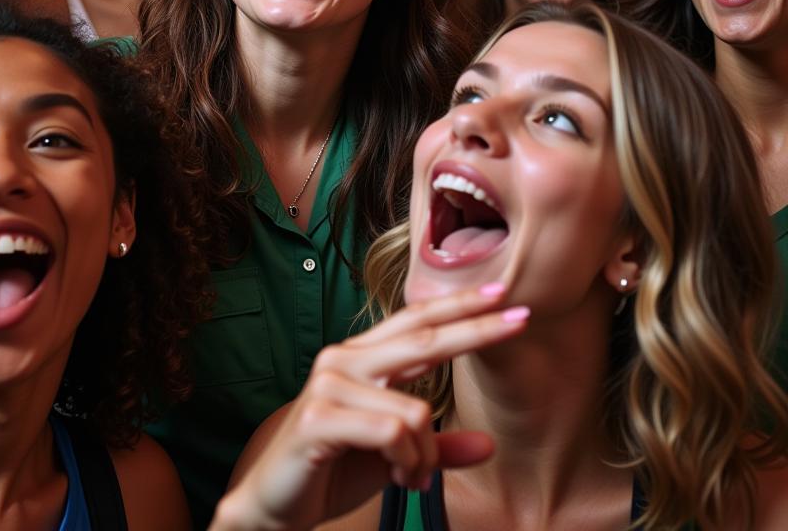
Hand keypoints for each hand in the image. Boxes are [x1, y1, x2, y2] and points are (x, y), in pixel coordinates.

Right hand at [213, 286, 526, 530]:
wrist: (274, 504)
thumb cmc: (333, 470)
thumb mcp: (396, 458)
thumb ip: (437, 447)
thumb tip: (490, 444)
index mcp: (359, 359)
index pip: (415, 321)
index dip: (458, 305)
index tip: (502, 291)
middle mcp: (343, 361)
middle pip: (422, 338)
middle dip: (476, 329)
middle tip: (523, 319)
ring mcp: (329, 386)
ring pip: (416, 409)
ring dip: (427, 456)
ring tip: (413, 477)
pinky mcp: (319, 417)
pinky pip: (394, 433)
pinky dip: (409, 463)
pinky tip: (398, 478)